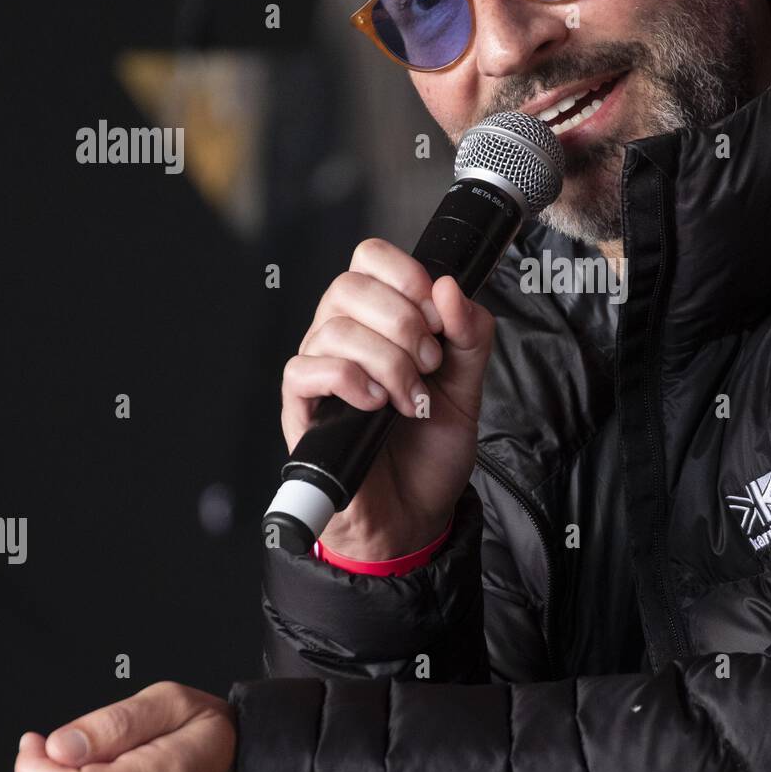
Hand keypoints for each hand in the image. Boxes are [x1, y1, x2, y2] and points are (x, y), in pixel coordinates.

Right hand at [281, 238, 495, 561]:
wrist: (416, 513)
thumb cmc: (430, 449)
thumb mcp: (469, 385)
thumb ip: (470, 334)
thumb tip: (450, 287)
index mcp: (379, 321)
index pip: (370, 258)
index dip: (405, 274)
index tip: (436, 313)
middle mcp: (342, 338)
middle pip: (349, 285)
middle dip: (403, 322)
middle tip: (429, 363)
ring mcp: (318, 372)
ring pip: (334, 328)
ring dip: (387, 362)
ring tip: (410, 398)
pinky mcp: (300, 409)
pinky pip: (306, 369)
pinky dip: (350, 381)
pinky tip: (376, 405)